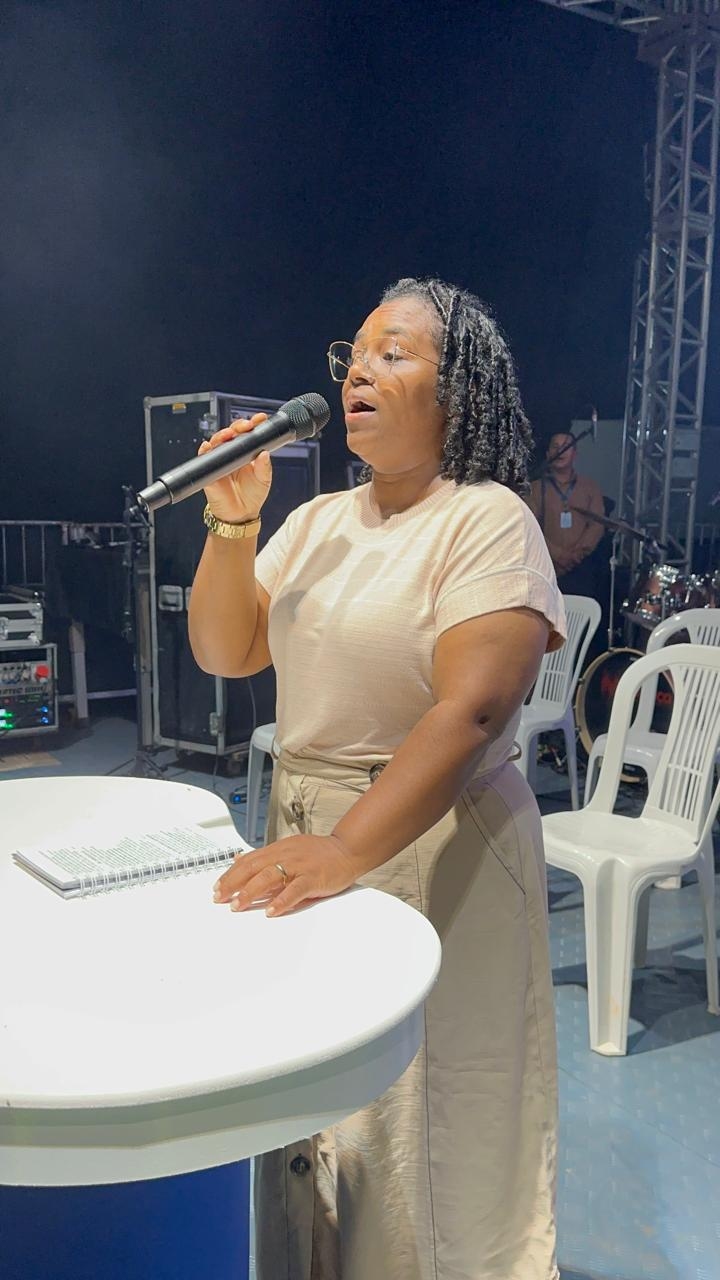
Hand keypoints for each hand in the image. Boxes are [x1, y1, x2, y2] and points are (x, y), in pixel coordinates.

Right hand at [199, 413, 271, 523]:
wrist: (240, 515)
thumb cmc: (252, 496)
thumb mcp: (263, 480)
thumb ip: (264, 467)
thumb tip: (265, 453)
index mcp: (246, 453)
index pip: (248, 434)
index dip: (253, 424)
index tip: (260, 419)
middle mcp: (232, 454)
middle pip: (231, 433)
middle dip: (238, 426)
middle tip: (246, 426)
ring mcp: (220, 461)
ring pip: (217, 442)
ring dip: (222, 435)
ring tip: (228, 435)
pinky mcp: (210, 471)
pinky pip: (204, 458)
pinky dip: (205, 451)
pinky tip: (208, 447)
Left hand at [213, 833, 358, 916]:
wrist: (347, 850)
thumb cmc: (319, 854)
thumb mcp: (288, 849)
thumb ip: (266, 856)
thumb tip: (239, 860)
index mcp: (279, 849)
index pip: (249, 860)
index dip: (231, 874)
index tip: (217, 887)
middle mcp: (286, 855)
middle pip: (254, 867)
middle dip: (233, 883)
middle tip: (220, 898)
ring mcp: (300, 866)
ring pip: (270, 877)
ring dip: (250, 892)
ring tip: (237, 905)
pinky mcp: (313, 877)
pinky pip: (294, 889)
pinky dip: (281, 901)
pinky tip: (270, 911)